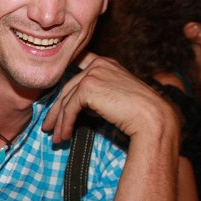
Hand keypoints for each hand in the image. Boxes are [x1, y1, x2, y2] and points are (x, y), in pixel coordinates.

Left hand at [43, 53, 175, 142]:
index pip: (76, 70)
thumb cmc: (136, 112)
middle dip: (56, 111)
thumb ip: (95, 94)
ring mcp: (92, 73)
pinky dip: (65, 124)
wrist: (151, 117)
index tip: (54, 100)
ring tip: (56, 138)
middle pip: (67, 88)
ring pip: (66, 100)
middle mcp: (98, 64)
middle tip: (49, 128)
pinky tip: (65, 136)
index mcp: (105, 63)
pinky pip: (70, 108)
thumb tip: (75, 107)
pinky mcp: (88, 87)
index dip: (63, 84)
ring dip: (60, 122)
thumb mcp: (113, 95)